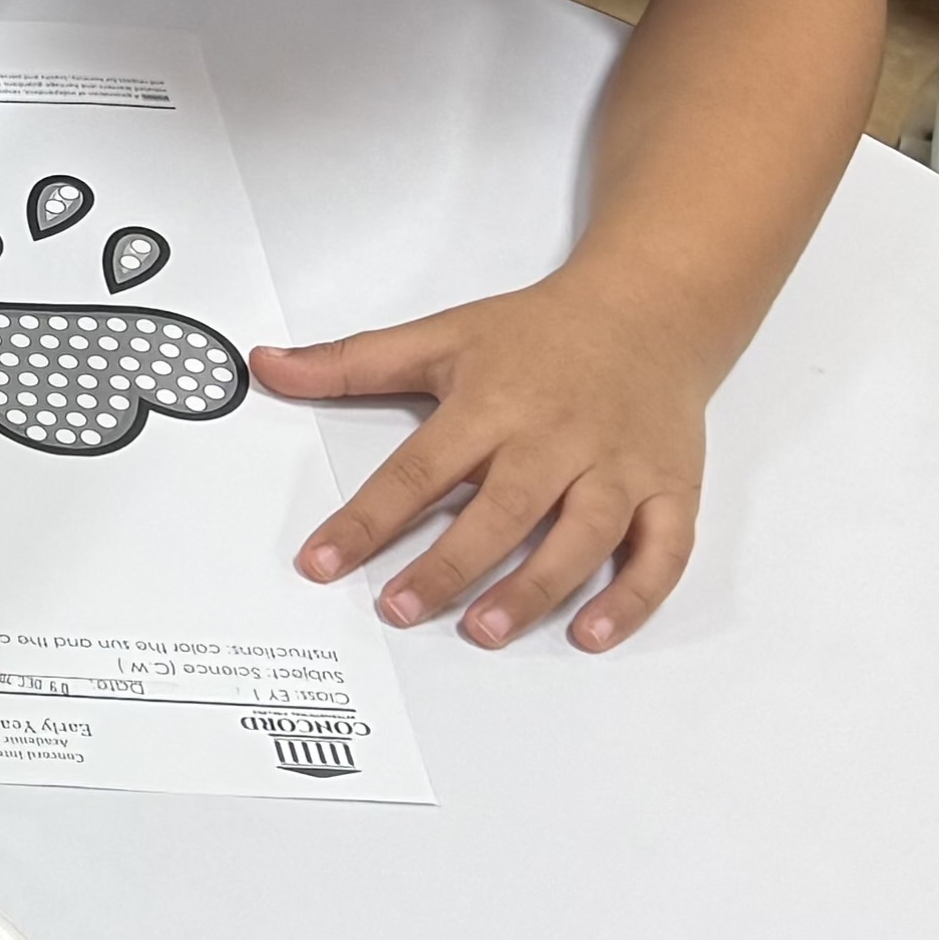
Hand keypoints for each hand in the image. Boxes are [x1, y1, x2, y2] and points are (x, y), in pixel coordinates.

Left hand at [258, 272, 711, 650]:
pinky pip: (663, 551)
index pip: (420, 468)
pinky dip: (633, 596)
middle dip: (450, 564)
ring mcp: (620, 466)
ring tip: (484, 629)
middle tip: (400, 609)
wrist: (651, 306)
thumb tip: (267, 365)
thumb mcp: (442, 335)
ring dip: (535, 587)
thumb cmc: (540, 332)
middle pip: (503, 508)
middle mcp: (558, 437)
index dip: (367, 520)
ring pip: (583, 536)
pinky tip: (593, 632)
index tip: (321, 563)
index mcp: (495, 402)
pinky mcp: (671, 489)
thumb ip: (351, 362)